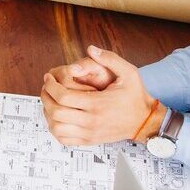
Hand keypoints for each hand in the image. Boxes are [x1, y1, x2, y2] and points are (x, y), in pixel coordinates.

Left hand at [41, 45, 166, 145]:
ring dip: (48, 114)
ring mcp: (89, 133)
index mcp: (97, 103)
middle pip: (56, 112)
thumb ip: (109, 59)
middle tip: (45, 87)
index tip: (48, 78)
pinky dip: (55, 129)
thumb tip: (91, 49)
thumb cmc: (136, 96)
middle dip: (46, 97)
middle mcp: (91, 120)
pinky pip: (64, 139)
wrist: (144, 121)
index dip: (50, 86)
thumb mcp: (128, 73)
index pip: (63, 97)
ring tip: (50, 101)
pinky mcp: (89, 140)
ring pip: (56, 127)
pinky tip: (57, 117)